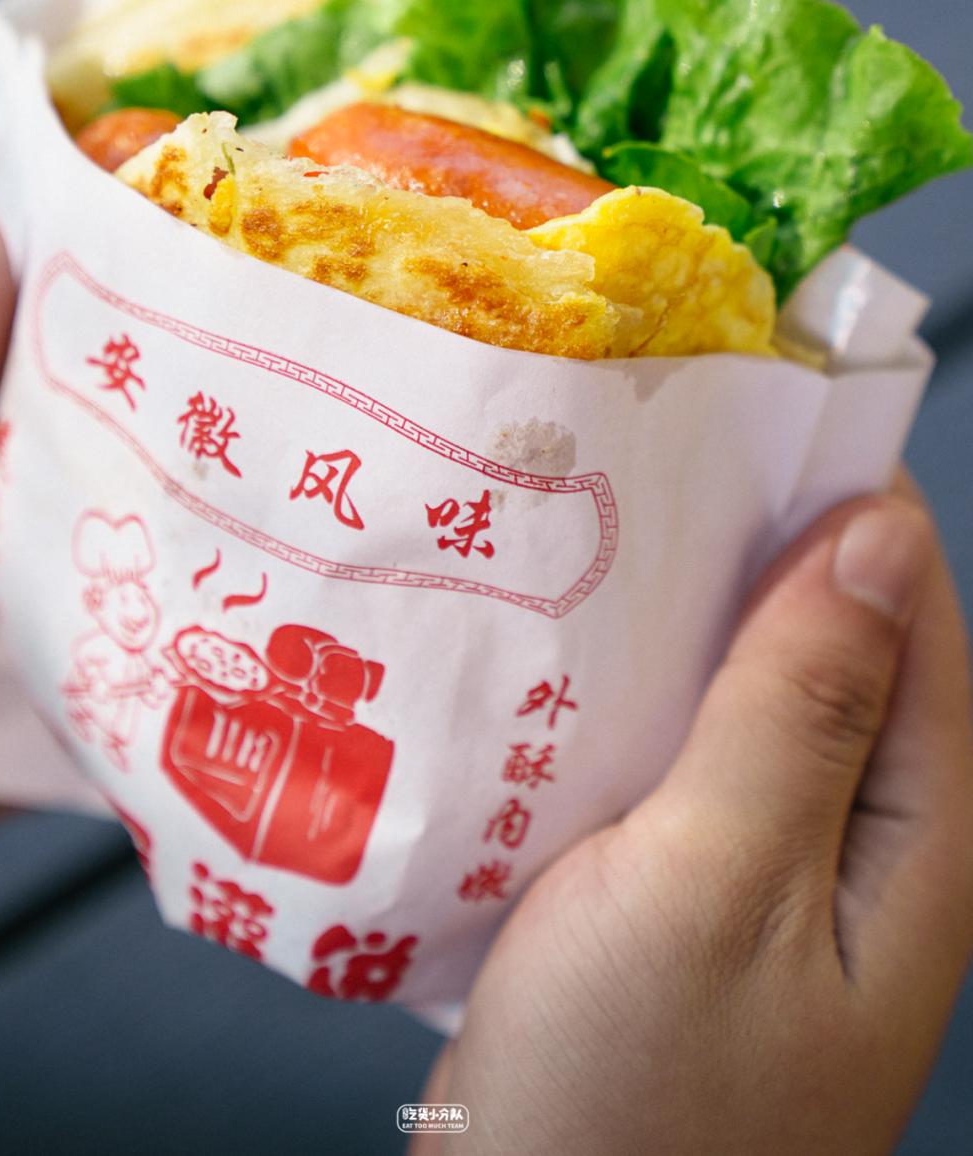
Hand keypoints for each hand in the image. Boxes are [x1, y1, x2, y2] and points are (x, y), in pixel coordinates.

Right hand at [425, 486, 972, 1153]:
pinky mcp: (696, 893)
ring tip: (589, 530)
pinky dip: (640, 687)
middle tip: (638, 454)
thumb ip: (800, 709)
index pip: (916, 607)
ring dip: (684, 614)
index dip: (841, 492)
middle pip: (836, 640)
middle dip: (750, 541)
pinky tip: (567, 653)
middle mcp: (868, 846)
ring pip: (753, 691)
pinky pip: (691, 751)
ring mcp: (779, 874)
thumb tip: (878, 536)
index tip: (741, 400)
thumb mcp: (716, 885)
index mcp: (916, 837)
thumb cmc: (628, 1105)